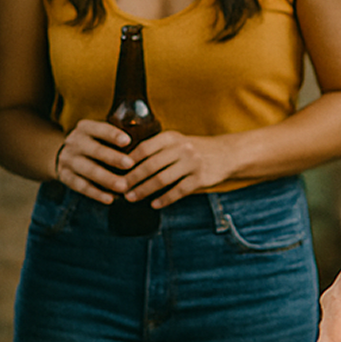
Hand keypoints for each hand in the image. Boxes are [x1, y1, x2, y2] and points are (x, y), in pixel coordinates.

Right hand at [53, 120, 133, 203]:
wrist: (65, 156)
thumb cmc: (94, 144)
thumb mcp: (99, 135)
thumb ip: (116, 137)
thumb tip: (147, 143)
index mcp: (85, 128)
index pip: (99, 129)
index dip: (113, 134)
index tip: (128, 140)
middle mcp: (74, 142)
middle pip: (95, 150)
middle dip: (113, 158)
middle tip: (130, 164)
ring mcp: (68, 160)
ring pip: (89, 170)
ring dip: (107, 179)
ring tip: (124, 186)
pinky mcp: (66, 177)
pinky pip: (82, 186)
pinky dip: (96, 193)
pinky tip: (110, 198)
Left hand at [119, 131, 237, 208]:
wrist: (225, 154)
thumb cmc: (193, 149)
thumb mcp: (176, 141)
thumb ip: (156, 148)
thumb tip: (124, 161)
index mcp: (171, 137)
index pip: (144, 147)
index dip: (128, 160)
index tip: (114, 170)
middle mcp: (182, 148)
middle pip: (151, 165)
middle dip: (132, 179)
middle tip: (120, 188)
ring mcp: (192, 163)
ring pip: (162, 179)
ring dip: (144, 190)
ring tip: (131, 197)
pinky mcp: (200, 178)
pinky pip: (178, 191)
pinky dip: (164, 199)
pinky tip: (154, 204)